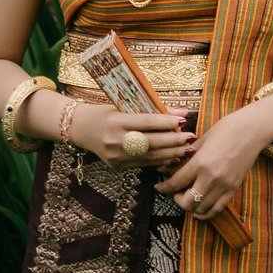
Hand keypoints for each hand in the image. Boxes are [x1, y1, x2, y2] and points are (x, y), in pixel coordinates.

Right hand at [75, 103, 195, 168]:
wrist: (82, 129)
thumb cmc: (106, 112)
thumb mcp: (125, 106)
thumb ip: (152, 110)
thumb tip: (180, 112)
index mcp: (117, 121)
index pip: (145, 122)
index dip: (165, 122)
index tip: (183, 120)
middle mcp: (115, 140)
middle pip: (149, 142)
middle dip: (173, 141)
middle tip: (191, 138)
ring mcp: (116, 156)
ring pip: (148, 156)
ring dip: (170, 154)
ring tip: (187, 149)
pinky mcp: (117, 166)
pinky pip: (143, 164)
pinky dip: (159, 161)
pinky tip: (173, 158)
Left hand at [161, 97, 272, 218]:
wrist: (252, 130)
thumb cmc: (227, 128)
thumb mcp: (203, 138)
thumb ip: (188, 155)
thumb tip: (172, 165)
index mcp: (200, 163)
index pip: (176, 183)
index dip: (164, 187)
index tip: (158, 187)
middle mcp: (211, 178)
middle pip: (187, 203)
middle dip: (177, 200)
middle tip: (176, 192)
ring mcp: (224, 186)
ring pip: (201, 209)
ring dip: (191, 207)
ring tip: (188, 198)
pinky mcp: (233, 189)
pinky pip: (217, 209)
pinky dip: (206, 212)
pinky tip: (200, 210)